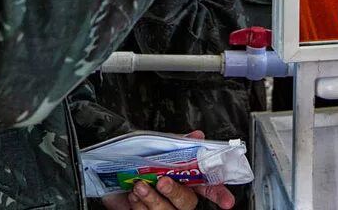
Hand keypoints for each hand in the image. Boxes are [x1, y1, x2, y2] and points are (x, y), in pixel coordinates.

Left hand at [101, 130, 235, 209]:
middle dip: (175, 193)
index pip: (209, 188)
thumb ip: (178, 144)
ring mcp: (163, 208)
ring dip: (153, 200)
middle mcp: (177, 197)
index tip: (227, 202)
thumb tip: (197, 135)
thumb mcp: (158, 149)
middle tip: (162, 182)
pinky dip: (139, 206)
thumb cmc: (139, 161)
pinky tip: (133, 195)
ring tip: (140, 187)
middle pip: (187, 203)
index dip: (219, 194)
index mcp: (186, 180)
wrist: (110, 173)